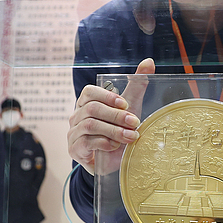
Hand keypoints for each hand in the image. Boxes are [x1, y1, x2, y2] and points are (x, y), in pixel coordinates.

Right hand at [67, 58, 153, 174]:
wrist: (114, 161)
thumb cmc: (119, 130)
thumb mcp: (130, 106)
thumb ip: (137, 85)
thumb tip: (149, 61)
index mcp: (87, 103)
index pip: (89, 92)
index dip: (106, 96)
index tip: (125, 103)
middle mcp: (77, 116)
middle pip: (92, 109)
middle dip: (116, 116)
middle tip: (134, 122)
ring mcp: (73, 133)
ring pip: (90, 125)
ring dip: (114, 130)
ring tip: (130, 136)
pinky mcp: (75, 149)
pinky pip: (87, 142)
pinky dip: (104, 143)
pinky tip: (115, 146)